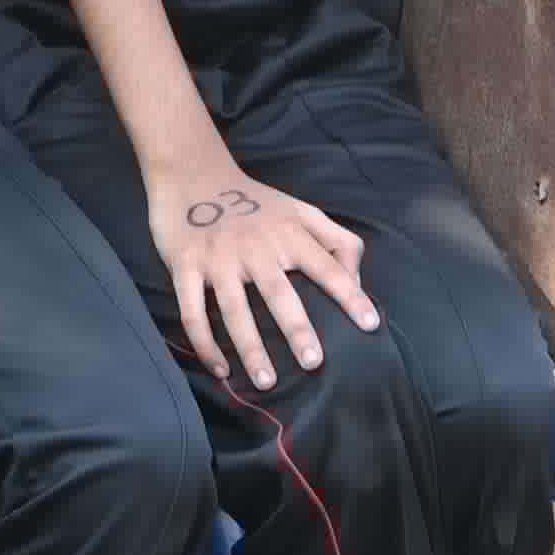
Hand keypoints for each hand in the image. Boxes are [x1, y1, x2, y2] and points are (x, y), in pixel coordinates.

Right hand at [152, 160, 384, 388]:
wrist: (191, 173)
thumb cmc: (254, 202)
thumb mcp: (301, 210)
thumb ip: (336, 240)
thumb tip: (357, 281)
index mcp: (287, 233)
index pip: (326, 267)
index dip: (350, 296)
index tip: (369, 326)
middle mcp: (254, 247)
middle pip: (279, 293)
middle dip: (296, 329)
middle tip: (313, 363)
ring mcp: (217, 258)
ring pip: (234, 310)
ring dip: (250, 348)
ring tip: (266, 382)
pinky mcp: (185, 266)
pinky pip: (192, 311)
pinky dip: (205, 343)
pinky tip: (220, 369)